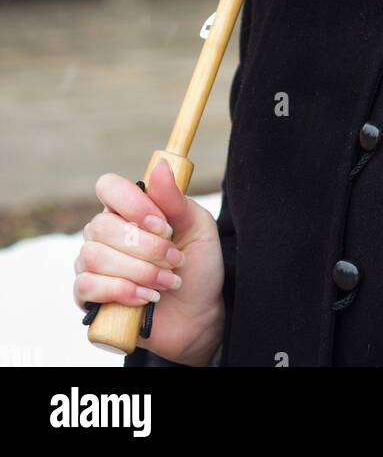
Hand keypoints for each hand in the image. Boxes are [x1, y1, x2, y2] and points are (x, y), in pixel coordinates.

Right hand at [74, 159, 224, 365]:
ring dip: (139, 271)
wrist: (199, 314)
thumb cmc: (198, 265)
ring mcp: (94, 264)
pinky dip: (121, 291)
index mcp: (129, 209)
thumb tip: (160, 165)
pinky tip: (146, 298)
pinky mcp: (89, 296)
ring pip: (95, 256)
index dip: (133, 204)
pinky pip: (86, 286)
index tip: (164, 226)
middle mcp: (105, 232)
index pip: (108, 187)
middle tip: (175, 259)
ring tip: (167, 282)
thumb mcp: (198, 227)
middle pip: (102, 226)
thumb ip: (176, 200)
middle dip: (146, 247)